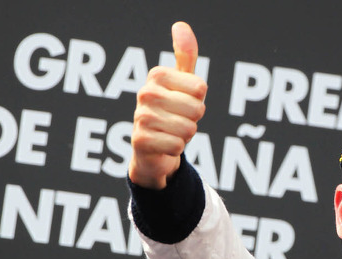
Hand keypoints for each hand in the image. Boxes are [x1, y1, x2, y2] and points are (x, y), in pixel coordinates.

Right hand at [128, 22, 207, 188]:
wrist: (151, 148)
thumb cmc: (171, 111)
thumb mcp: (181, 82)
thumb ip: (185, 56)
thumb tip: (180, 26)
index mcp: (158, 75)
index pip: (201, 88)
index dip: (198, 100)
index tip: (183, 102)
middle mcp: (146, 92)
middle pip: (197, 110)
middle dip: (193, 120)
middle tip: (178, 120)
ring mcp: (141, 117)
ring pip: (188, 129)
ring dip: (185, 136)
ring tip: (170, 132)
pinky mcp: (140, 140)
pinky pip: (177, 146)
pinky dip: (175, 149)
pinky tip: (164, 145)